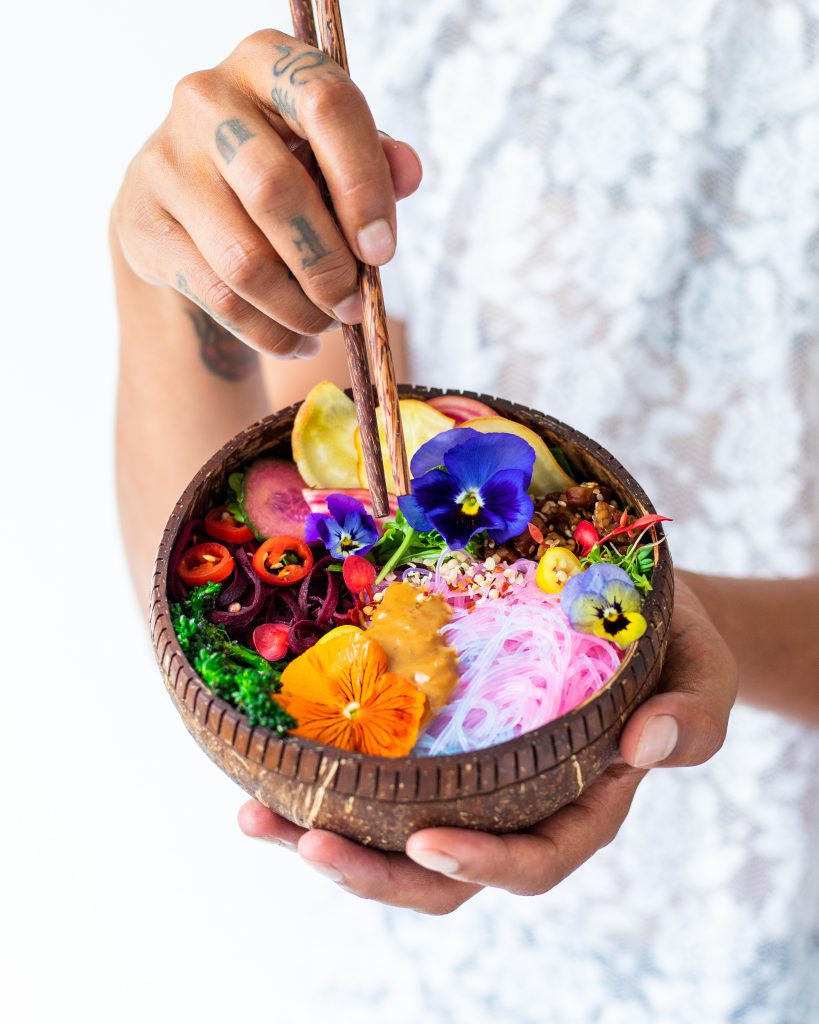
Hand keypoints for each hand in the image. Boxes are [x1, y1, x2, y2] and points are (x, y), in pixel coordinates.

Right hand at [112, 30, 421, 357]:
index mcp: (266, 62)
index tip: (382, 251)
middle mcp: (205, 99)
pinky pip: (220, 298)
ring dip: (300, 309)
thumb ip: (374, 159)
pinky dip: (270, 333)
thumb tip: (409, 173)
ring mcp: (165, 161)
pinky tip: (297, 342)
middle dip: (327, 265)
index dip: (363, 185)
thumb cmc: (277, 165)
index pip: (326, 106)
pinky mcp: (144, 224)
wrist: (180, 198)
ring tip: (327, 324)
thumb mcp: (327, 151)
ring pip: (245, 261)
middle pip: (276, 193)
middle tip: (352, 305)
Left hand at [239, 576, 736, 913]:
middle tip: (304, 842)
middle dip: (372, 872)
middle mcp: (512, 804)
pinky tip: (266, 761)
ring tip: (254, 814)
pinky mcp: (428, 739)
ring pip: (390, 833)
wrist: (615, 597)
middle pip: (442, 871)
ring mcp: (463, 775)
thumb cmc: (664, 636)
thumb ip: (695, 714)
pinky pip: (373, 775)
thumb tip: (649, 744)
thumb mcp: (704, 668)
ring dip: (321, 834)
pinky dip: (321, 778)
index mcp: (580, 803)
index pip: (535, 859)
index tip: (425, 841)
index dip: (483, 863)